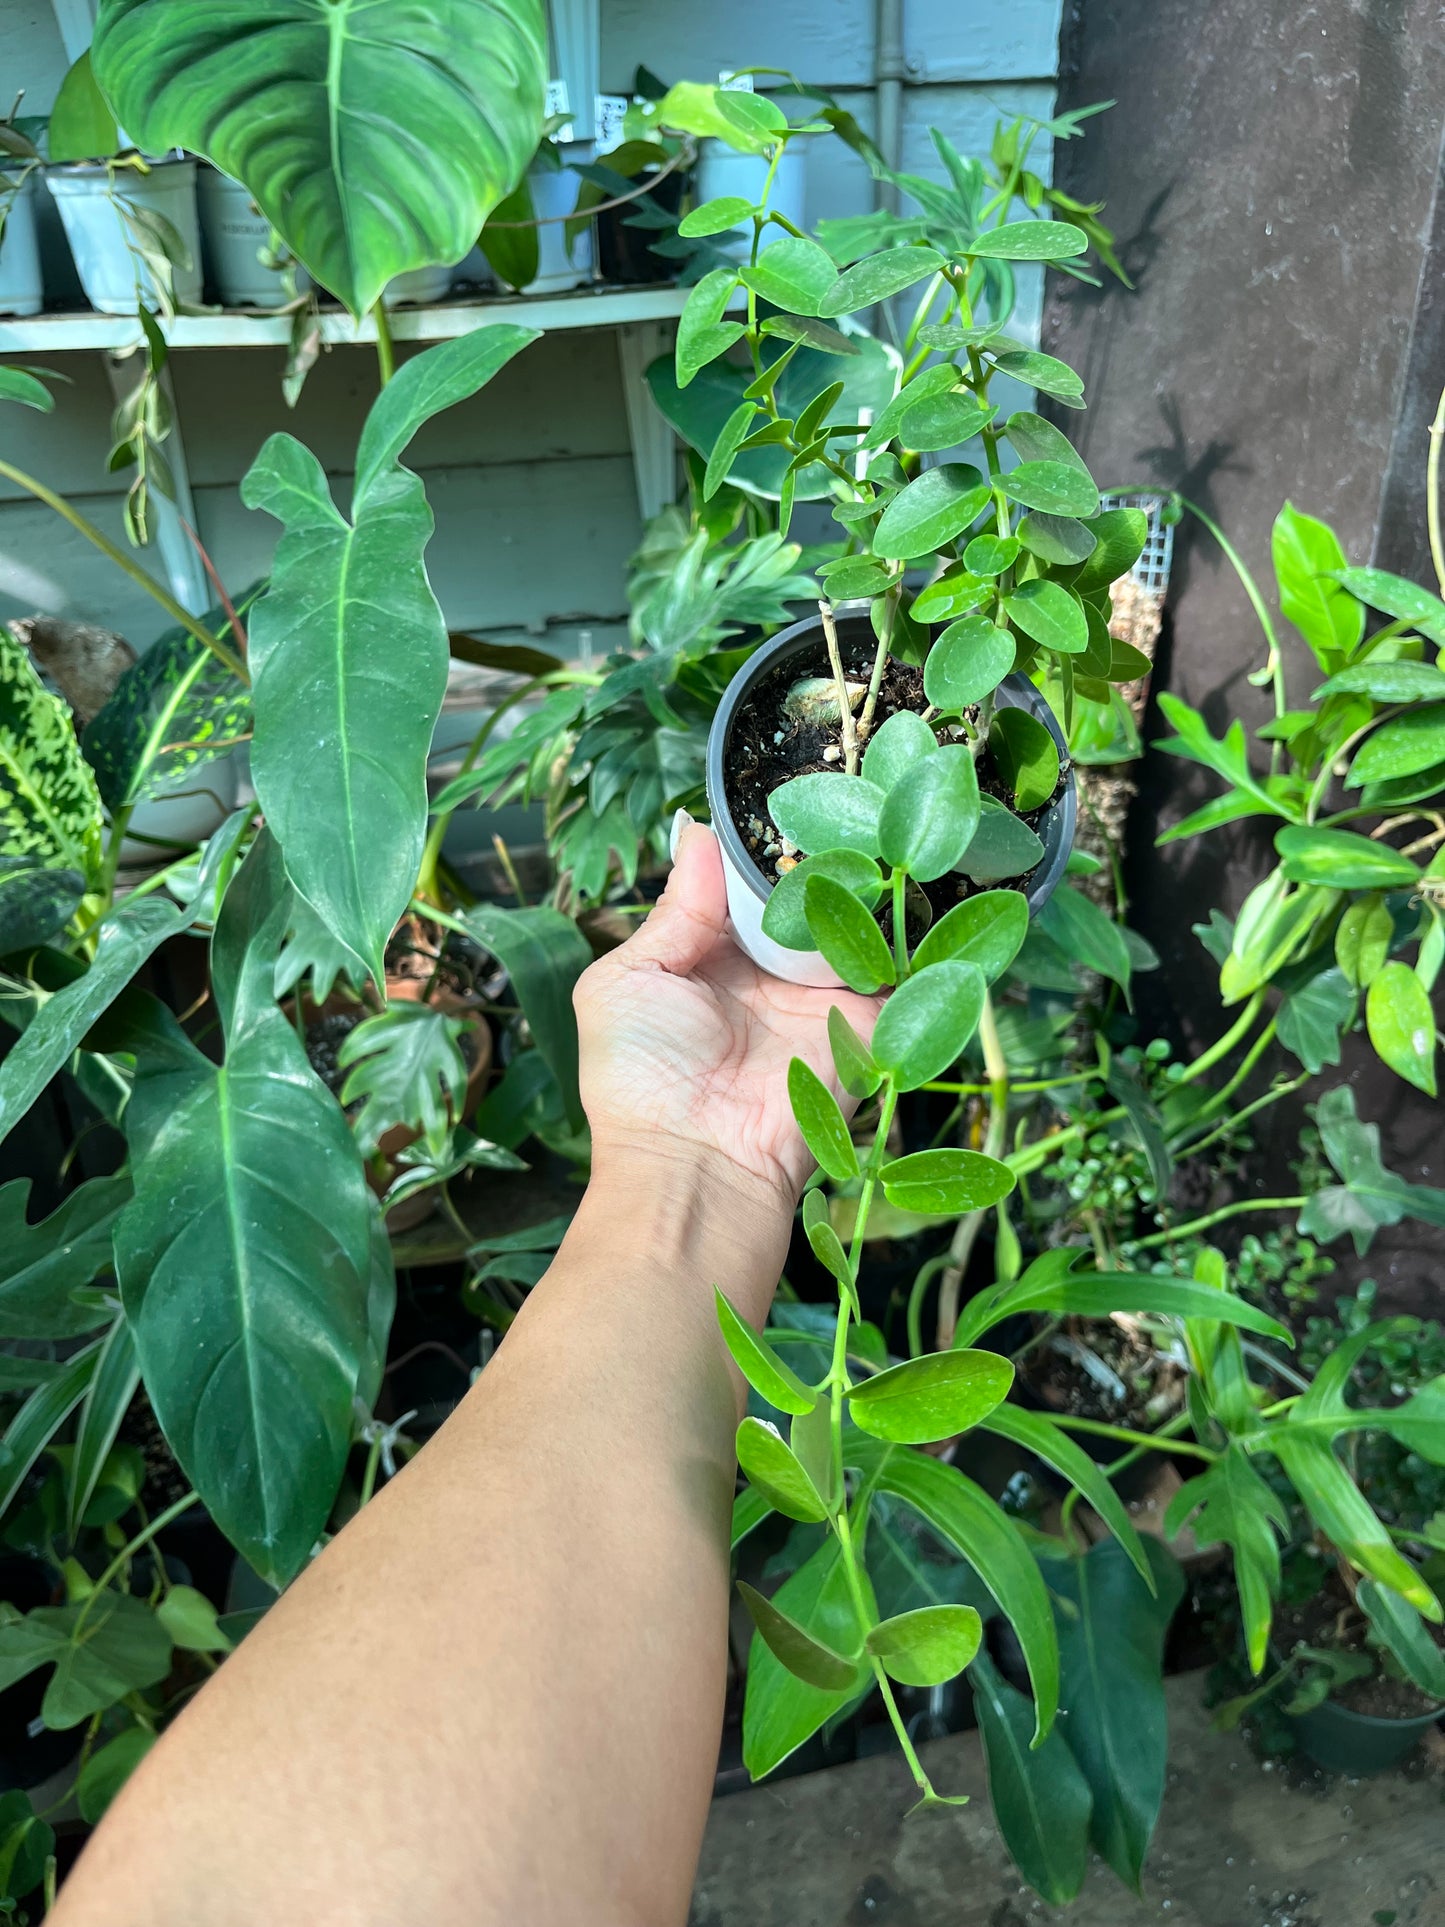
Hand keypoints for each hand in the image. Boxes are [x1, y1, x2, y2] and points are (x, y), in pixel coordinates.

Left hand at [574, 818, 880, 1206]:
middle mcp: (769, 972)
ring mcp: (821, 996)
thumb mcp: (628, 979)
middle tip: (837, 791)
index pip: (744, 885)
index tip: (779, 790)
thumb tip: (699, 833)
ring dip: (861, 880)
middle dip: (817, 853)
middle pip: (804, 895)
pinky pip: (893, 968)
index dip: (759, 844)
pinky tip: (904, 878)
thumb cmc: (642, 1077)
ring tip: (873, 820)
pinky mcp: (866, 1023)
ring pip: (852, 920)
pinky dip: (903, 929)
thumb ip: (675, 910)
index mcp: (711, 956)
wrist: (699, 1164)